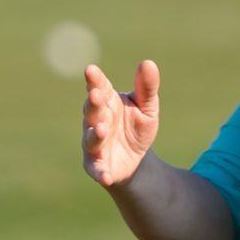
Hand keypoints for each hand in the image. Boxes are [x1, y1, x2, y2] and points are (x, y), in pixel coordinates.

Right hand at [80, 61, 159, 189]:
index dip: (94, 80)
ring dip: (96, 134)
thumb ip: (147, 87)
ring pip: (92, 138)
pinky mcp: (96, 165)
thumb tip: (148, 63)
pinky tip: (106, 176)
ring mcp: (94, 143)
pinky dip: (100, 172)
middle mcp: (96, 120)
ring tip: (103, 129)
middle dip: (93, 103)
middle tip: (96, 95)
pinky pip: (96, 169)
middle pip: (92, 110)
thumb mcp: (147, 107)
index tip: (91, 70)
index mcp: (107, 102)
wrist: (135, 160)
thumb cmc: (136, 126)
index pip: (99, 87)